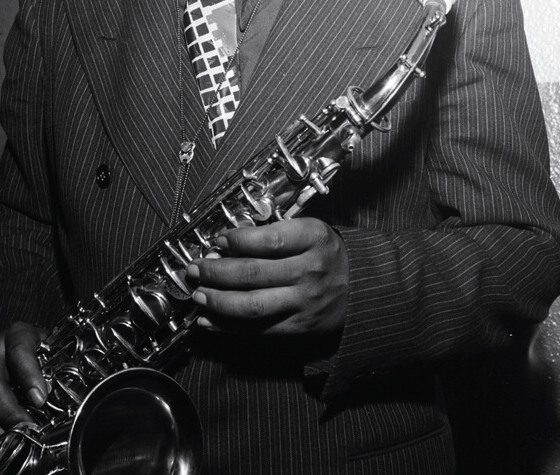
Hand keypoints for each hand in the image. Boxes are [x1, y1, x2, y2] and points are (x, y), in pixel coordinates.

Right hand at [0, 321, 48, 458]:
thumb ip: (53, 367)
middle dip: (7, 411)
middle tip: (23, 430)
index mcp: (17, 334)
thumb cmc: (35, 348)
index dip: (29, 376)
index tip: (40, 400)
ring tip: (2, 444)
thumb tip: (58, 395)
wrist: (13, 339)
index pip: (20, 351)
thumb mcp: (49, 348)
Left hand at [186, 218, 348, 334]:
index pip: (269, 240)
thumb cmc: (329, 254)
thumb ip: (276, 231)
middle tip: (195, 268)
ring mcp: (305, 302)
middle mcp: (310, 271)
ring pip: (251, 305)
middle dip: (216, 271)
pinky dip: (228, 327)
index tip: (218, 239)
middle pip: (253, 273)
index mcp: (315, 239)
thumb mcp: (312, 230)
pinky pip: (258, 329)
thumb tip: (228, 241)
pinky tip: (208, 320)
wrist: (365, 289)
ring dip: (217, 301)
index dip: (237, 240)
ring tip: (198, 294)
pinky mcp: (299, 327)